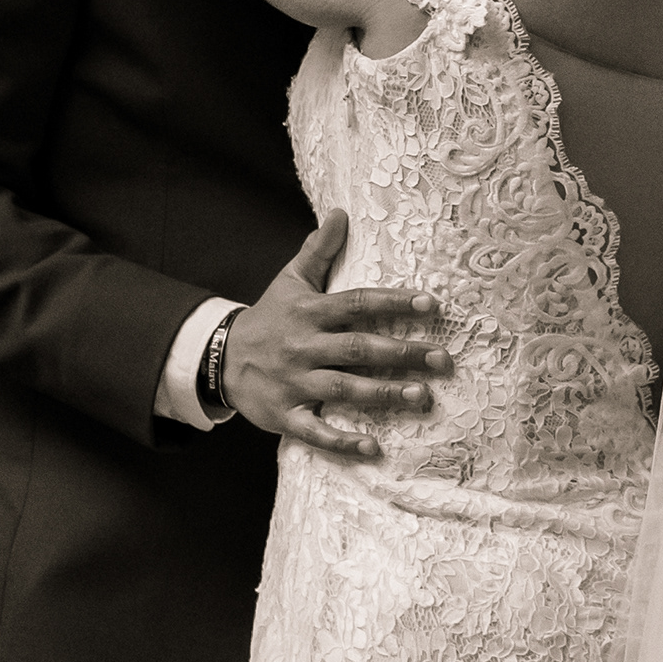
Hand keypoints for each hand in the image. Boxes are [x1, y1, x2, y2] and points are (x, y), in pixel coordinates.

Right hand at [223, 213, 455, 459]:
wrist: (219, 359)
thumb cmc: (268, 318)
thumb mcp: (289, 282)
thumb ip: (318, 251)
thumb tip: (341, 212)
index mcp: (308, 312)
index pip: (355, 304)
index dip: (392, 302)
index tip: (430, 303)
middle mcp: (303, 347)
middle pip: (357, 349)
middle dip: (401, 353)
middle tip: (443, 359)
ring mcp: (294, 383)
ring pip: (343, 388)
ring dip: (383, 393)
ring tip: (422, 397)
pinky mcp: (286, 415)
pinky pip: (316, 430)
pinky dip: (343, 441)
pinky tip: (375, 448)